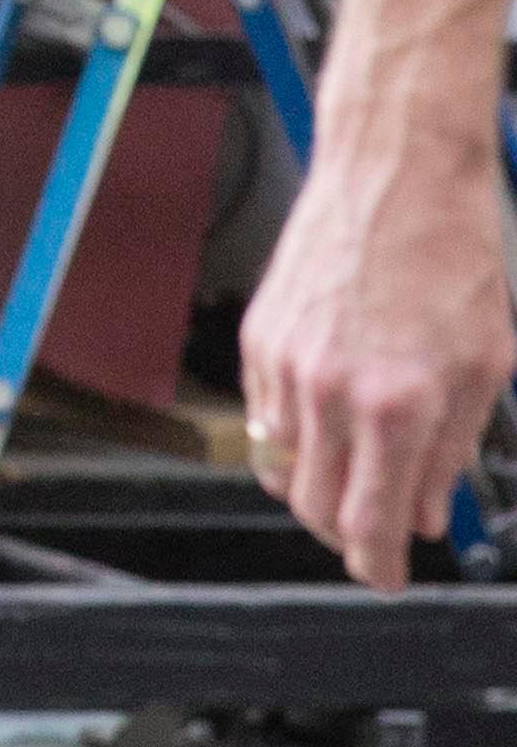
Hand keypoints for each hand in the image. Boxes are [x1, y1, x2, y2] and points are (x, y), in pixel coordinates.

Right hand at [241, 136, 510, 593]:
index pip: (370, 523)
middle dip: (346, 534)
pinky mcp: (259, 339)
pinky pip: (264, 418)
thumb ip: (454, 449)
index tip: (388, 576)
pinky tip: (329, 416)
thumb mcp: (487, 362)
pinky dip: (292, 437)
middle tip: (377, 531)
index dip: (378, 565)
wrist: (395, 169)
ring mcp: (285, 366)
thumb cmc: (452, 250)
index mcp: (398, 405)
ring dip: (314, 489)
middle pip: (314, 509)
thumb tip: (429, 513)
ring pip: (279, 470)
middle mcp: (331, 393)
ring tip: (352, 474)